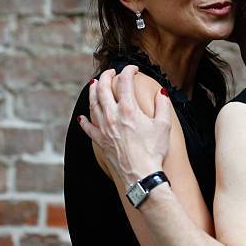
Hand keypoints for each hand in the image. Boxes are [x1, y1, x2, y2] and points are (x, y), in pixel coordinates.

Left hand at [78, 65, 172, 190]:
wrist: (140, 176)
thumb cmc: (153, 152)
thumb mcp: (164, 126)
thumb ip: (162, 106)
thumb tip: (161, 92)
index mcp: (128, 109)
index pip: (125, 82)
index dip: (128, 71)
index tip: (133, 69)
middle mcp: (112, 116)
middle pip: (104, 89)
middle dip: (106, 77)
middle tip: (110, 72)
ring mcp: (104, 129)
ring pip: (93, 105)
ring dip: (93, 92)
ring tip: (94, 84)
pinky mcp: (100, 142)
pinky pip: (88, 128)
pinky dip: (84, 121)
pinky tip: (82, 117)